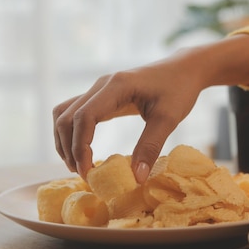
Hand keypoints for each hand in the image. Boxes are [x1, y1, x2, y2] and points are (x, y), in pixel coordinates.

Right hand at [53, 34, 248, 182]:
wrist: (184, 69)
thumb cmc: (179, 90)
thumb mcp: (169, 119)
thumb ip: (151, 147)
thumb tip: (136, 179)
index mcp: (117, 86)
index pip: (84, 117)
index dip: (80, 147)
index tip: (88, 171)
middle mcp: (101, 85)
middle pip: (67, 117)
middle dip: (68, 148)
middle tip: (83, 174)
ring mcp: (99, 88)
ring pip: (64, 113)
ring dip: (64, 140)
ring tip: (77, 165)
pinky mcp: (101, 94)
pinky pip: (74, 112)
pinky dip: (71, 132)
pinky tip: (81, 150)